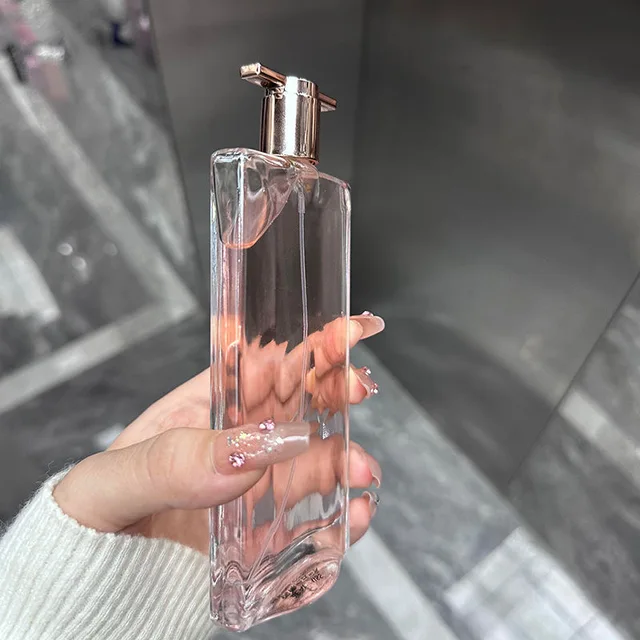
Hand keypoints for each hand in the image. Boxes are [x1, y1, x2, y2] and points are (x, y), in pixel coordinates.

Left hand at [53, 313, 384, 554]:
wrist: (92, 600)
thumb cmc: (88, 524)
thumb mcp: (111, 482)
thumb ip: (173, 461)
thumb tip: (253, 449)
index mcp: (201, 412)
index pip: (259, 364)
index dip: (305, 342)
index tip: (344, 330)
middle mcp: (237, 445)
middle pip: (301, 405)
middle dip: (336, 389)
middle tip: (357, 387)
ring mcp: (256, 492)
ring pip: (317, 462)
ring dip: (348, 458)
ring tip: (360, 471)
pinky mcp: (268, 538)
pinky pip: (316, 522)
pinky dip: (345, 516)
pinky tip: (354, 513)